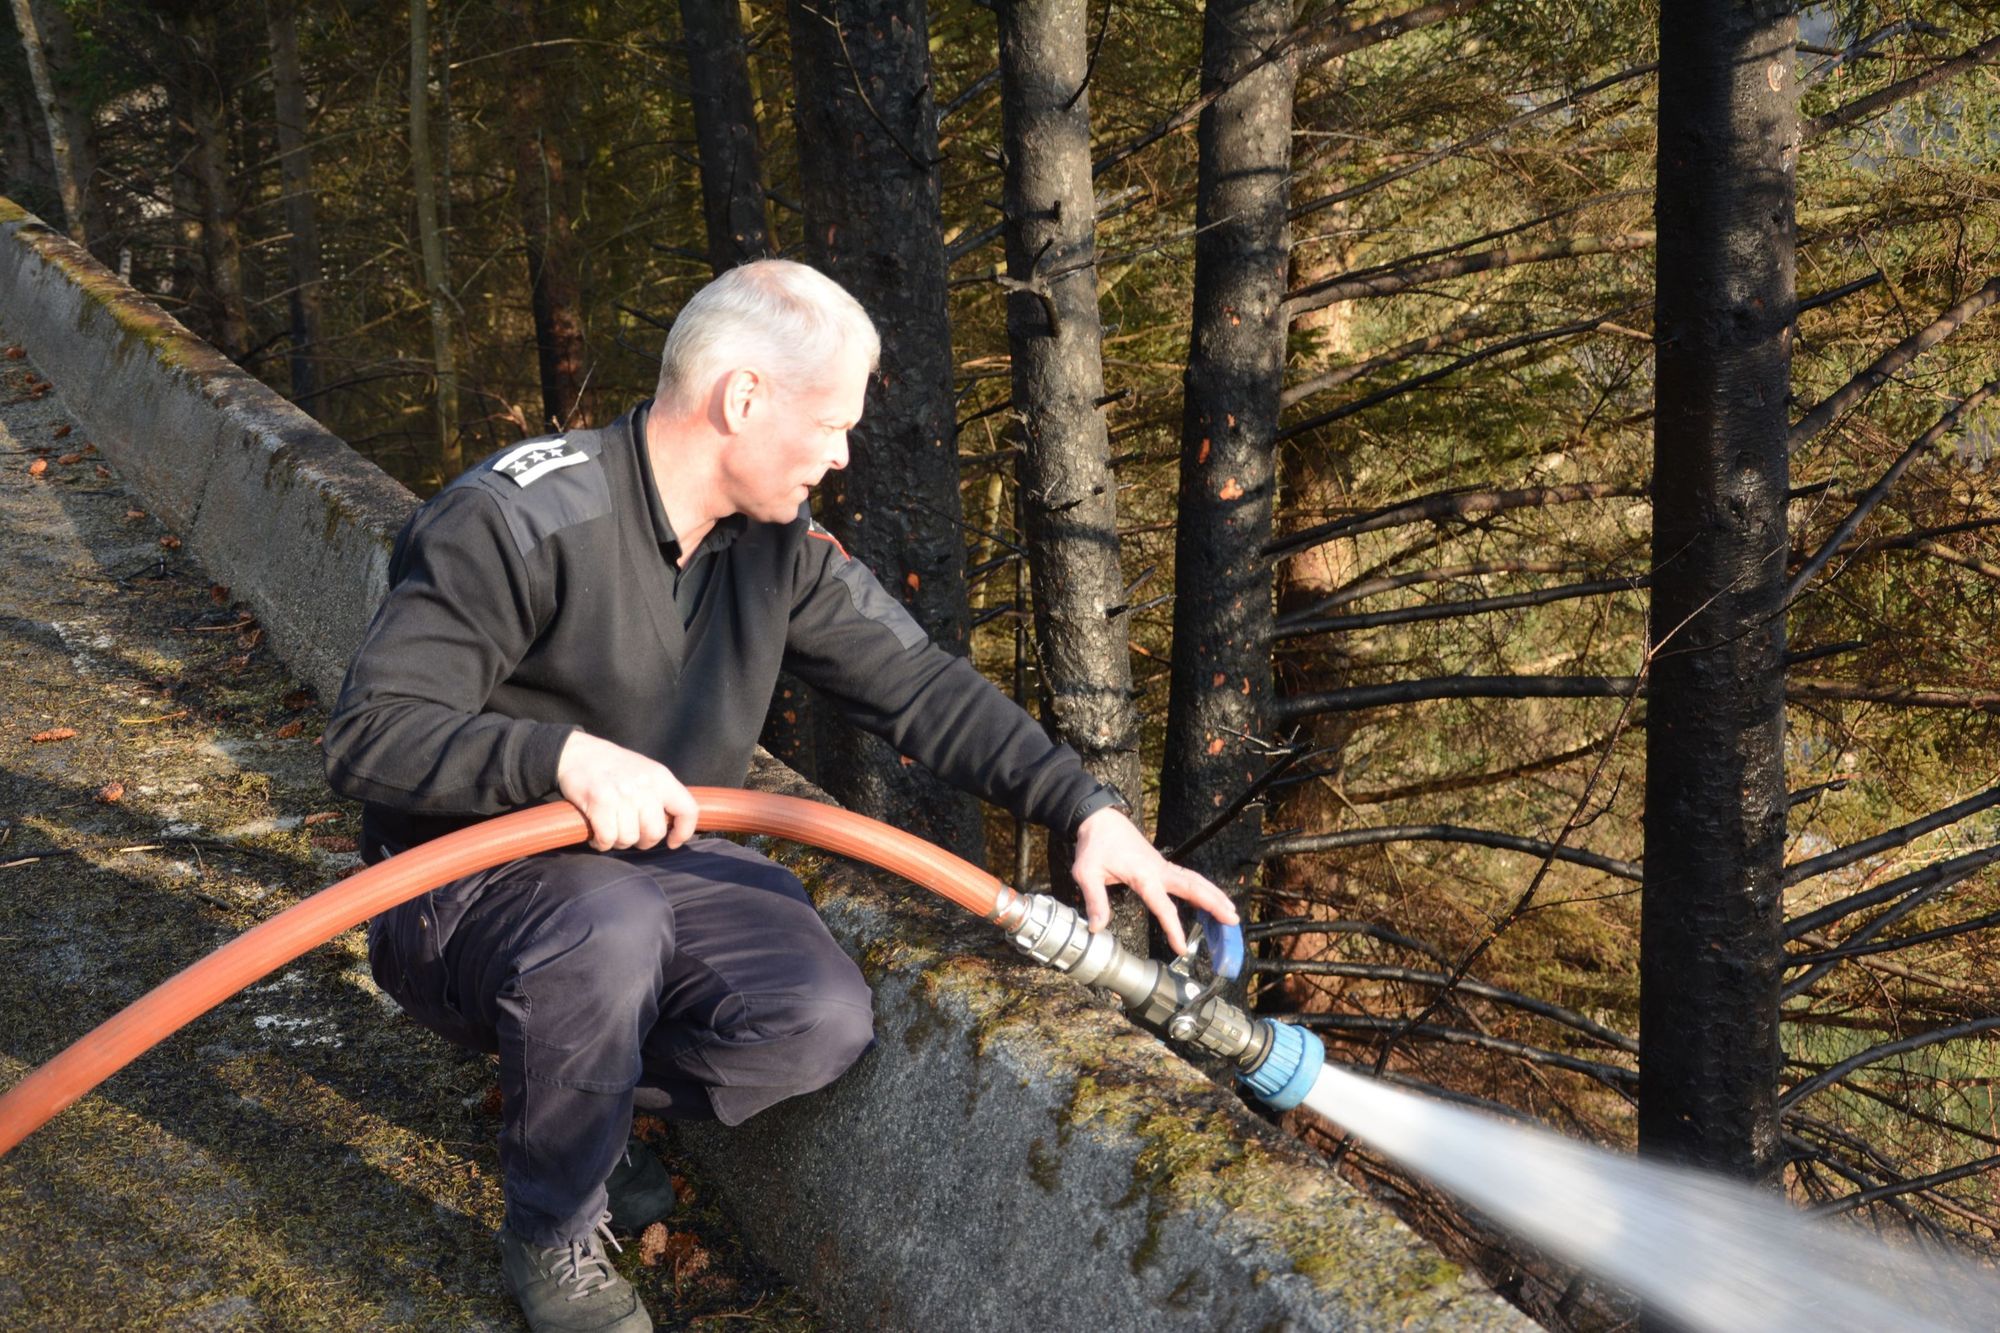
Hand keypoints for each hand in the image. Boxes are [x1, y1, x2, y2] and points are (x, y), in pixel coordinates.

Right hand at [555, 731, 700, 851]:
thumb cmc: (614, 767)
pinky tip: (598, 836)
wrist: (578, 753)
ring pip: (629, 838)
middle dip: (642, 841)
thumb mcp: (647, 772)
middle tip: (630, 834)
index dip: (683, 832)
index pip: (688, 810)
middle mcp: (645, 785)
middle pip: (655, 832)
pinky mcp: (600, 801)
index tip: (672, 842)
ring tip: (611, 831)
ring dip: (618, 842)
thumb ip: (661, 795)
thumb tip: (672, 827)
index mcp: (662, 778)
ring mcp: (623, 793)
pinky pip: (608, 838)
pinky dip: (602, 843)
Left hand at [1069, 807, 1237, 955]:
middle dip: (1214, 904)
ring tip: (1232, 912)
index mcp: (1143, 875)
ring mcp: (1163, 866)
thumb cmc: (1094, 846)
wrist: (1100, 819)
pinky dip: (1203, 887)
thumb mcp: (1086, 873)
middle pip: (1193, 888)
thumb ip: (1095, 900)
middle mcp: (1159, 870)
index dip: (1174, 928)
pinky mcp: (1162, 865)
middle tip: (1233, 920)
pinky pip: (1188, 877)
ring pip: (1195, 881)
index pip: (1164, 906)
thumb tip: (1097, 928)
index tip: (1182, 948)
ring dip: (1214, 895)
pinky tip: (1210, 897)